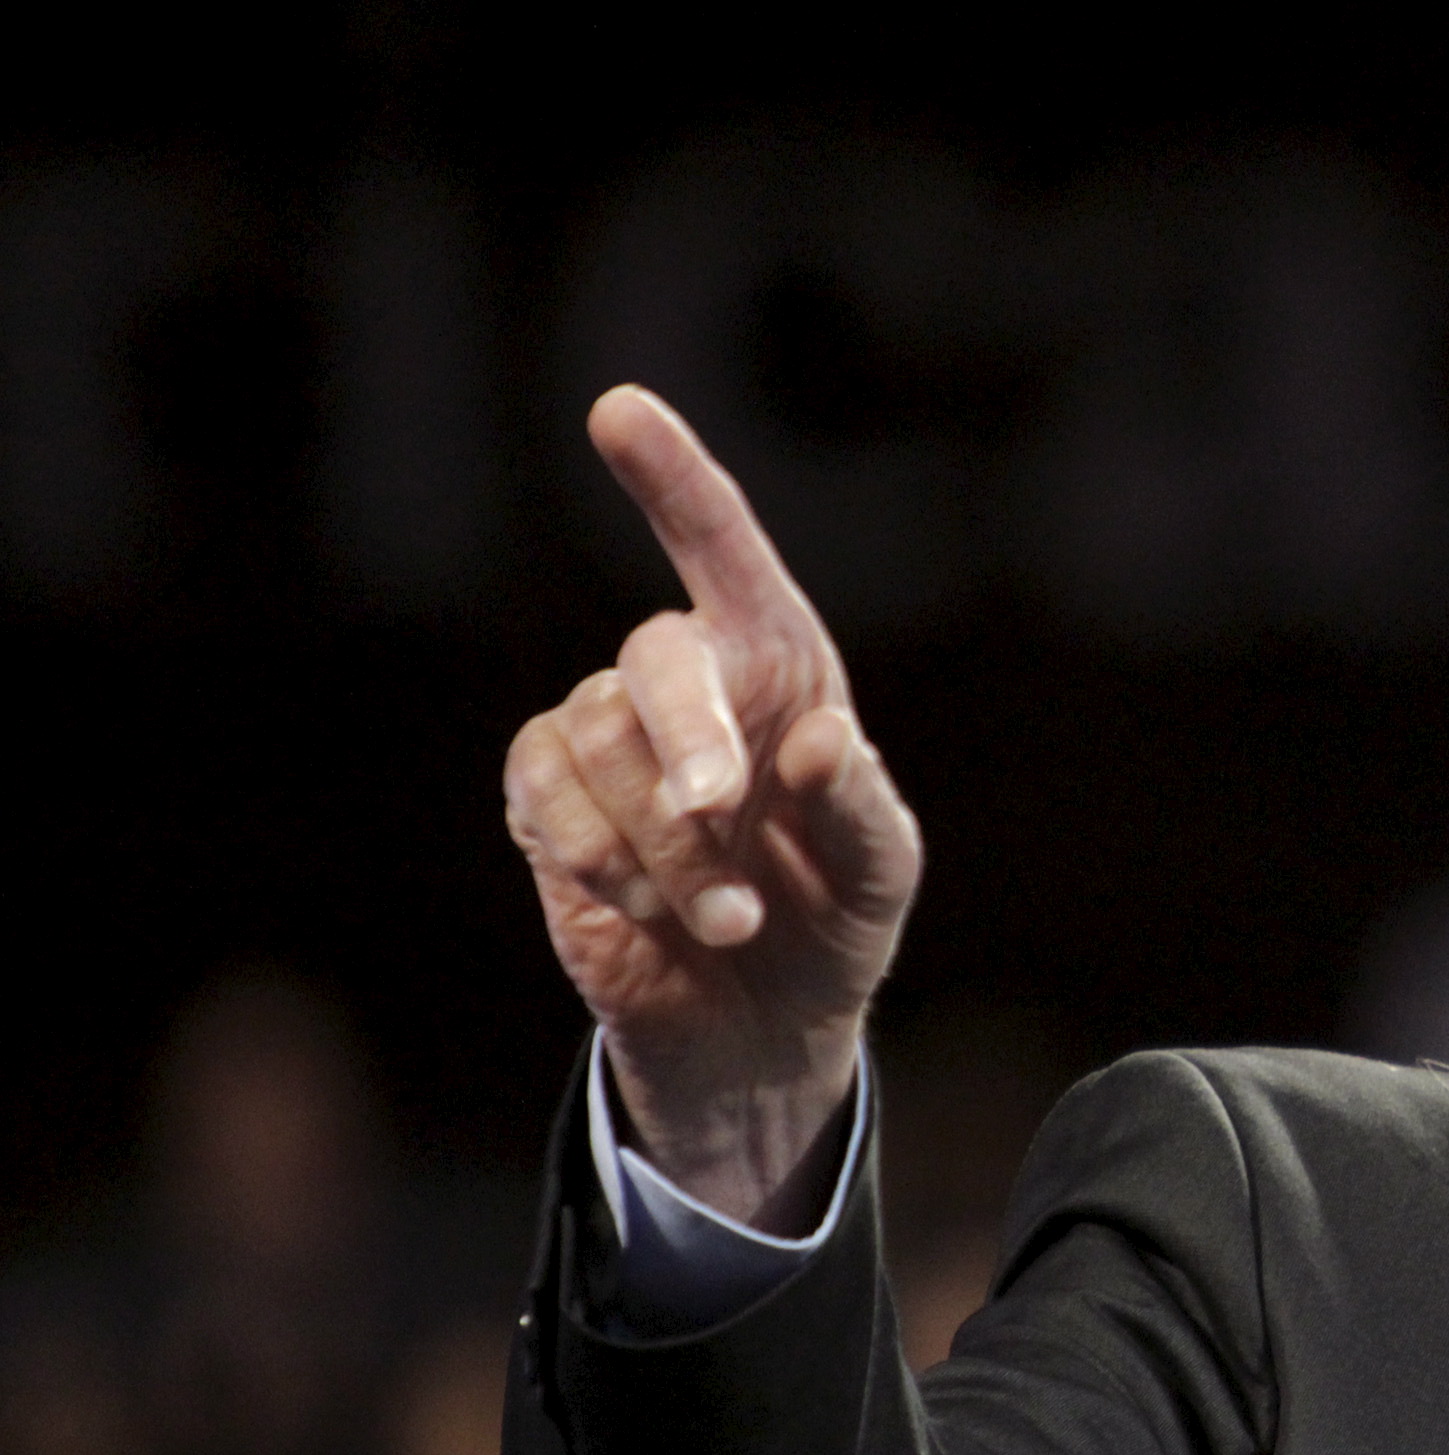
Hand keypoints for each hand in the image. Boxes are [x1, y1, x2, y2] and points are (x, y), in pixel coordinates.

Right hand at [504, 388, 921, 1227]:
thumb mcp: (881, 872)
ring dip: (671, 849)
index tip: (618, 410)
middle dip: (691, 738)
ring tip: (731, 917)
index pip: (721, 550)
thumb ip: (861, 804)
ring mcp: (605, 737)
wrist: (764, 1028)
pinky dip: (607, 863)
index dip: (672, 479)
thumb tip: (819, 737)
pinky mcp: (545, 801)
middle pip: (657, 660)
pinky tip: (654, 910)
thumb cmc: (835, 920)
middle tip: (726, 813)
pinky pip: (549, 798)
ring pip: (604, 750)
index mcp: (780, 665)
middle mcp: (686, 682)